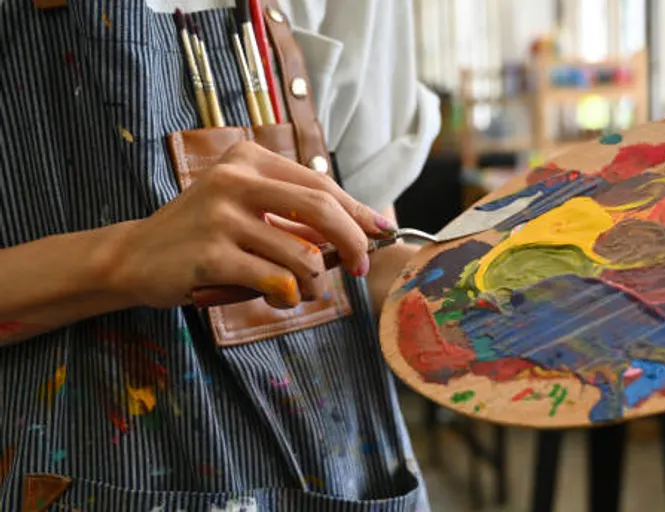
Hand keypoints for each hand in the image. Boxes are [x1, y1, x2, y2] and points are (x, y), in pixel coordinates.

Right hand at [106, 141, 395, 308]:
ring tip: (301, 292)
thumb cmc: (201, 234)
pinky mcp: (211, 255)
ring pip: (302, 255)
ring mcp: (221, 216)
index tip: (380, 230)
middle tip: (359, 268)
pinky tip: (278, 299)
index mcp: (248, 159)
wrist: (135, 256)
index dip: (356, 211)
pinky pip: (276, 281)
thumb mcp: (244, 205)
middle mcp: (235, 180)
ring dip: (314, 284)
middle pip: (321, 210)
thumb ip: (291, 210)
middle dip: (353, 243)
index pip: (320, 185)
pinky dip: (288, 297)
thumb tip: (360, 228)